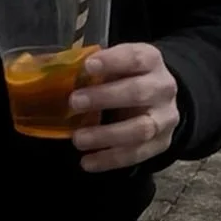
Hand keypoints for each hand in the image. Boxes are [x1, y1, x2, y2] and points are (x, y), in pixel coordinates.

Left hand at [70, 42, 179, 171]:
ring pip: (141, 129)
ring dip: (107, 135)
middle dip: (105, 98)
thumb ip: (94, 68)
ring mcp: (165, 118)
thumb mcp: (116, 64)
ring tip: (78, 139)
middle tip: (74, 102)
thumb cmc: (127, 76)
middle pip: (138, 92)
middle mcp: (163, 88)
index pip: (135, 58)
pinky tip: (87, 162)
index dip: (112, 61)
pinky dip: (111, 159)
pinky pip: (137, 154)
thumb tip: (55, 73)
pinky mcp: (161, 143)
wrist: (159, 99)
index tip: (87, 66)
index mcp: (151, 60)